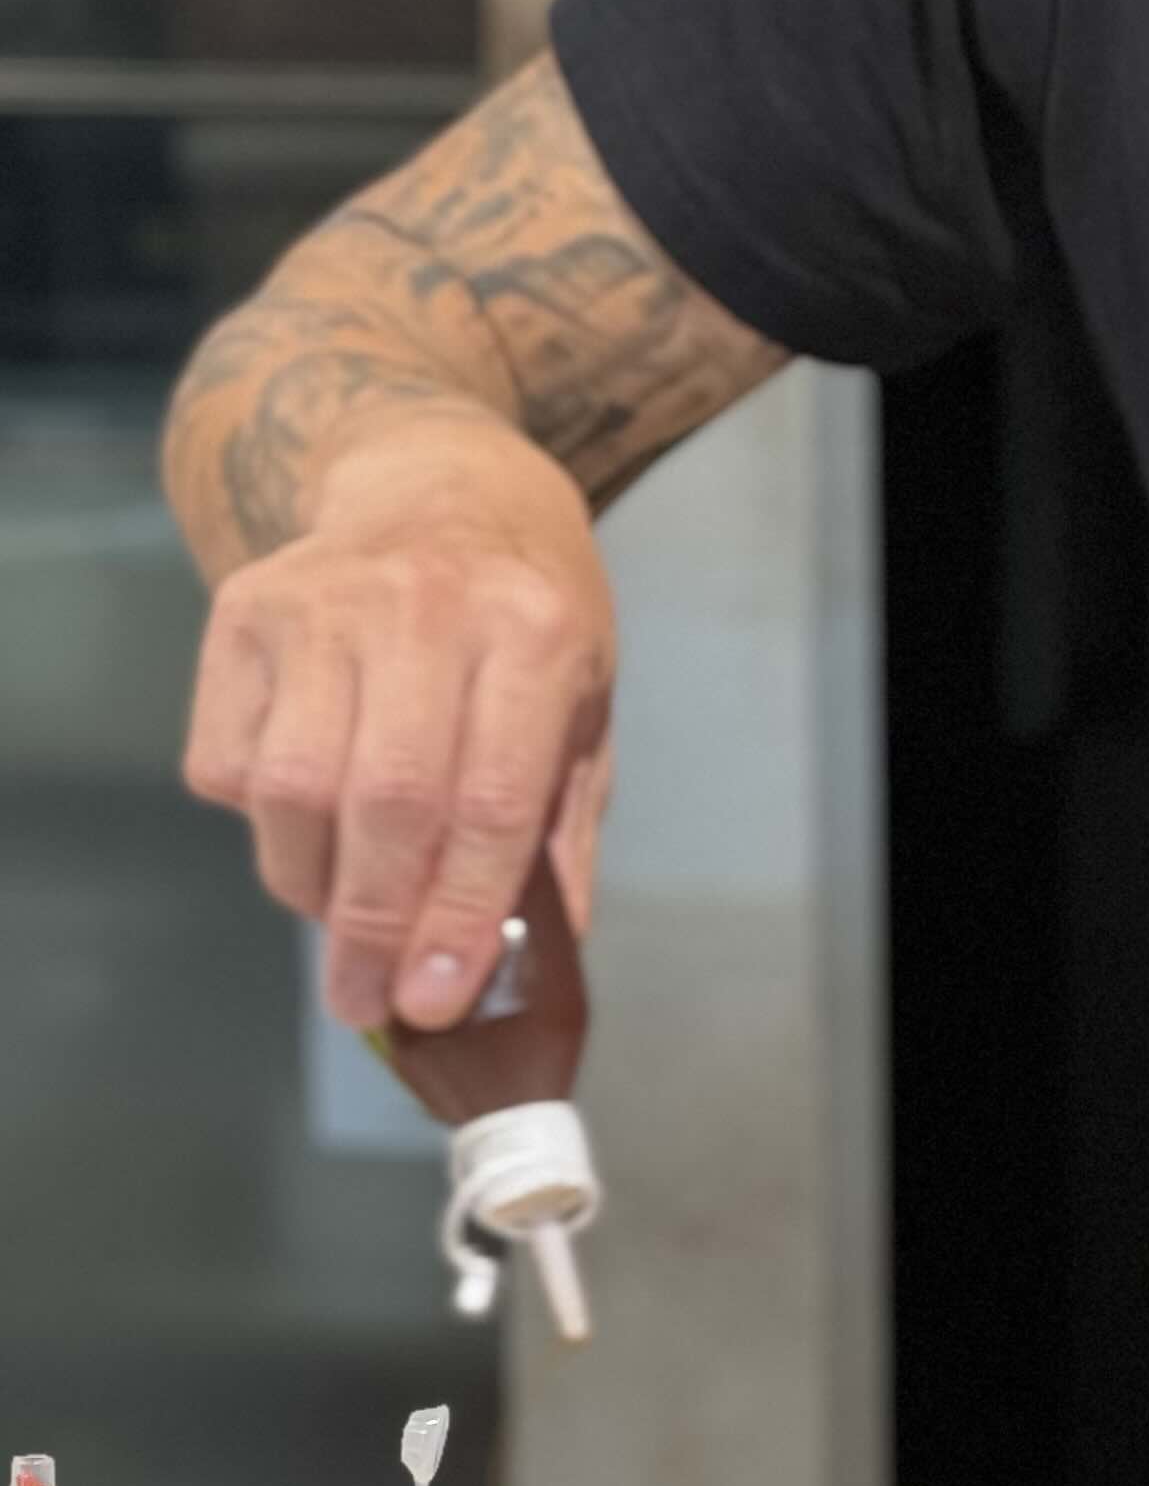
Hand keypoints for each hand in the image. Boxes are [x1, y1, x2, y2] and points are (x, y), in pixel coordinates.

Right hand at [183, 415, 618, 1032]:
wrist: (442, 484)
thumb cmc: (529, 613)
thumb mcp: (585, 707)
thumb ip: (559, 834)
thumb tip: (533, 962)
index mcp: (536, 634)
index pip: (492, 802)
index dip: (461, 914)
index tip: (435, 999)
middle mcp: (426, 608)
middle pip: (385, 802)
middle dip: (375, 926)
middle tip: (368, 1000)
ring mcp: (323, 602)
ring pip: (291, 790)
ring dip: (312, 885)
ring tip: (346, 916)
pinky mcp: (242, 610)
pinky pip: (226, 762)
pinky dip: (260, 825)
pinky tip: (308, 821)